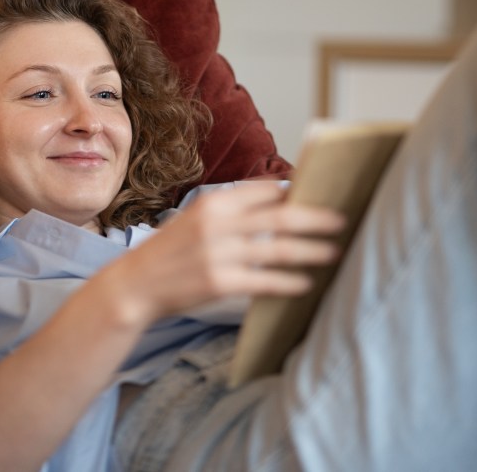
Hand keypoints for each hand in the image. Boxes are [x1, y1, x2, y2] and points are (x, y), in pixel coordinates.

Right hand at [97, 182, 345, 327]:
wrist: (134, 285)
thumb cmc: (169, 253)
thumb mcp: (194, 220)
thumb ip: (231, 211)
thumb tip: (277, 201)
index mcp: (212, 203)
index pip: (265, 190)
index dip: (295, 191)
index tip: (320, 192)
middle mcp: (217, 224)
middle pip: (280, 217)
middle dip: (315, 218)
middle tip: (341, 220)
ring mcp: (219, 254)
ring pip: (279, 250)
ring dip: (311, 251)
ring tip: (333, 252)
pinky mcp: (219, 283)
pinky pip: (265, 281)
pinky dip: (289, 281)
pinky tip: (306, 282)